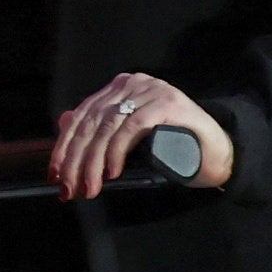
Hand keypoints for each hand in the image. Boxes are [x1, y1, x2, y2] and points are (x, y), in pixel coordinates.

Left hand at [53, 71, 231, 200]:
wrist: (216, 149)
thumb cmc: (170, 145)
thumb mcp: (129, 138)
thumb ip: (101, 128)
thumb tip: (63, 123)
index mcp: (119, 88)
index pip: (82, 116)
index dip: (65, 147)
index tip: (55, 174)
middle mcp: (132, 83)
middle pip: (92, 122)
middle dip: (76, 159)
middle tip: (69, 188)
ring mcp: (150, 90)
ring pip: (109, 126)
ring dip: (94, 161)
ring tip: (90, 186)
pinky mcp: (167, 102)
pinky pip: (133, 127)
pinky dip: (117, 151)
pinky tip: (112, 171)